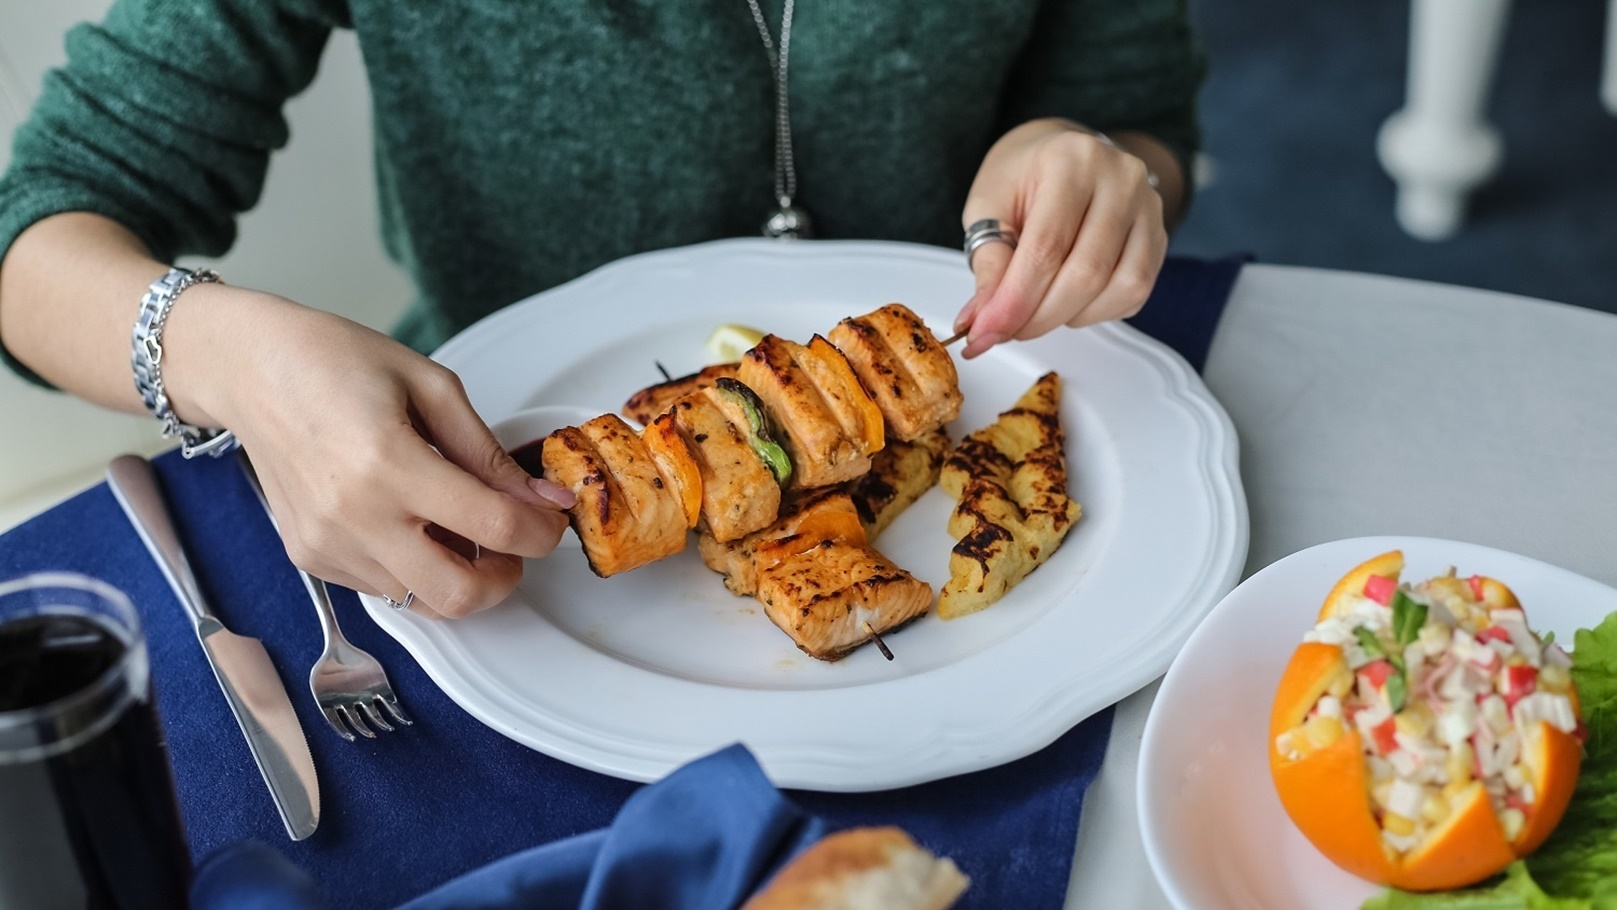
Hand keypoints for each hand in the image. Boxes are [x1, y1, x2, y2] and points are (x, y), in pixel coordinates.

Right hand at [168, 287, 573, 618]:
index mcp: (389, 462)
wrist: (249, 368)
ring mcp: (327, 544)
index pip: (494, 527)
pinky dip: (415, 569)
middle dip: (504, 579)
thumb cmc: (335, 361)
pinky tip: (414, 524)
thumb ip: (490, 454)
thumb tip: (543, 498)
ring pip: (420, 601)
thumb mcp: (431, 387)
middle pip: (458, 594)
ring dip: (459, 576)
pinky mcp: (310, 556)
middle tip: (513, 544)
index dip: (540, 532)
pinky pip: (383, 588)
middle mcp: (353, 515)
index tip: (550, 519)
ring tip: (460, 526)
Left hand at [954, 118, 1168, 358]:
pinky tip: (1070, 301)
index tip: (986, 332)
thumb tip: (985, 320)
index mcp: (1071, 160)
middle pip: (1086, 273)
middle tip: (1006, 330)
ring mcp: (1147, 207)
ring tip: (1038, 310)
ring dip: (1071, 316)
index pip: (1046, 247)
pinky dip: (1098, 311)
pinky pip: (1135, 292)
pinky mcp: (1159, 236)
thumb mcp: (988, 207)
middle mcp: (1120, 178)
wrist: (1059, 154)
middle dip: (1040, 317)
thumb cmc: (1024, 177)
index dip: (1016, 301)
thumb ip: (989, 263)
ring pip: (1119, 288)